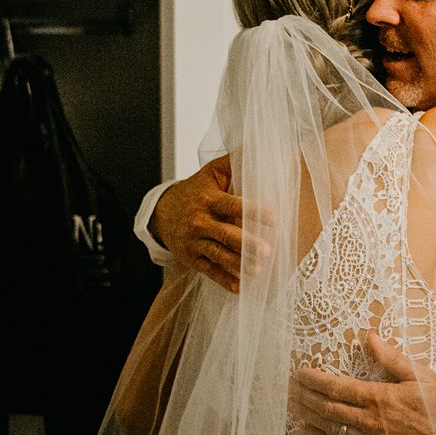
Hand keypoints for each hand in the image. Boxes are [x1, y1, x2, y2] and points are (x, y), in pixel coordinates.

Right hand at [150, 156, 271, 291]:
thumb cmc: (195, 191)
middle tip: (267, 251)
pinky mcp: (191, 259)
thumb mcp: (210, 174)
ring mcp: (194, 242)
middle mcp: (199, 222)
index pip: (232, 205)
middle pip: (225, 234)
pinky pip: (209, 271)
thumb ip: (232, 163)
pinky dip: (223, 280)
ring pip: (218, 255)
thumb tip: (256, 146)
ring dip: (238, 264)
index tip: (274, 218)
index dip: (253, 211)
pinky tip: (239, 288)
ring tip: (258, 270)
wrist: (161, 214)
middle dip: (246, 243)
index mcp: (208, 200)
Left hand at [290, 333, 435, 434]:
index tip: (299, 372)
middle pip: (326, 407)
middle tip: (287, 387)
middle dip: (303, 396)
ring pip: (328, 428)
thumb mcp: (421, 376)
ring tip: (290, 404)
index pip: (337, 387)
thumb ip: (393, 358)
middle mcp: (370, 421)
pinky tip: (305, 431)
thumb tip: (370, 338)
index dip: (314, 380)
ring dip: (306, 415)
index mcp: (380, 397)